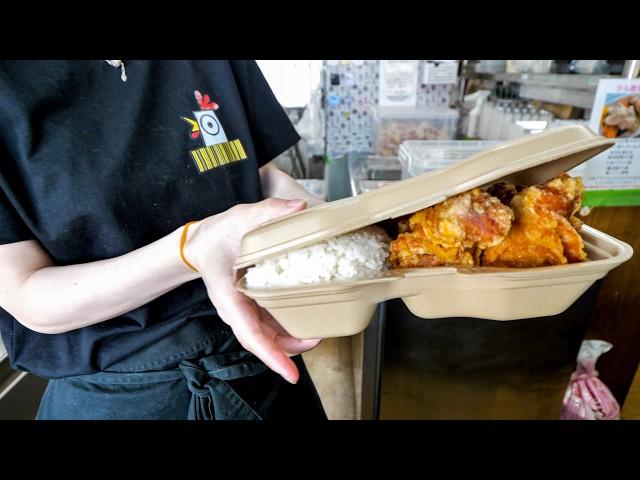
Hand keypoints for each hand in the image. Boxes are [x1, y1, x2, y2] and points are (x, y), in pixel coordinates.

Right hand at [185, 198, 320, 383]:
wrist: (202, 242)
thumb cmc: (217, 234)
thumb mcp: (240, 216)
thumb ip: (268, 211)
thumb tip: (299, 208)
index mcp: (229, 296)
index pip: (250, 333)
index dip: (272, 355)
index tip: (290, 373)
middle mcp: (236, 309)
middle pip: (263, 341)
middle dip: (289, 350)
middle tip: (318, 339)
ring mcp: (243, 311)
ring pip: (268, 337)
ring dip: (291, 341)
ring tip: (318, 333)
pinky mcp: (251, 307)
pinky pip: (270, 325)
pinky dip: (288, 328)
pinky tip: (307, 321)